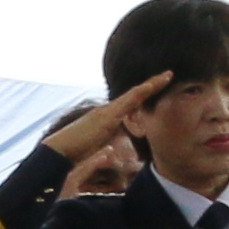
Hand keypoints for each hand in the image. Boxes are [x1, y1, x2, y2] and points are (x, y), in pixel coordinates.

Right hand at [39, 73, 173, 176]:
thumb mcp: (94, 149)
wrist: (58, 151)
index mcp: (106, 119)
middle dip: (152, 85)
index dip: (144, 95)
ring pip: (134, 95)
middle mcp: (107, 111)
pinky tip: (152, 87)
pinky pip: (128, 101)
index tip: (158, 87)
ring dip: (152, 85)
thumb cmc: (73, 153)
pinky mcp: (107, 116)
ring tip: (168, 76)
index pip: (129, 104)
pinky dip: (141, 93)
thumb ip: (103, 147)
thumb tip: (109, 152)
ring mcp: (107, 111)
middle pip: (134, 95)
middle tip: (169, 74)